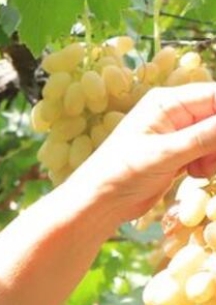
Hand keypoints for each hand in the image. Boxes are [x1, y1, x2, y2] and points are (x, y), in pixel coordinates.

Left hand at [67, 82, 215, 222]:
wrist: (100, 202)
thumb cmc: (122, 173)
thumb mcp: (166, 153)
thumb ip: (206, 136)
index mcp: (167, 102)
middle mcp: (174, 112)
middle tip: (209, 161)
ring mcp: (178, 133)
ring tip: (199, 170)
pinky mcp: (180, 152)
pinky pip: (210, 151)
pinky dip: (209, 163)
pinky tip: (194, 174)